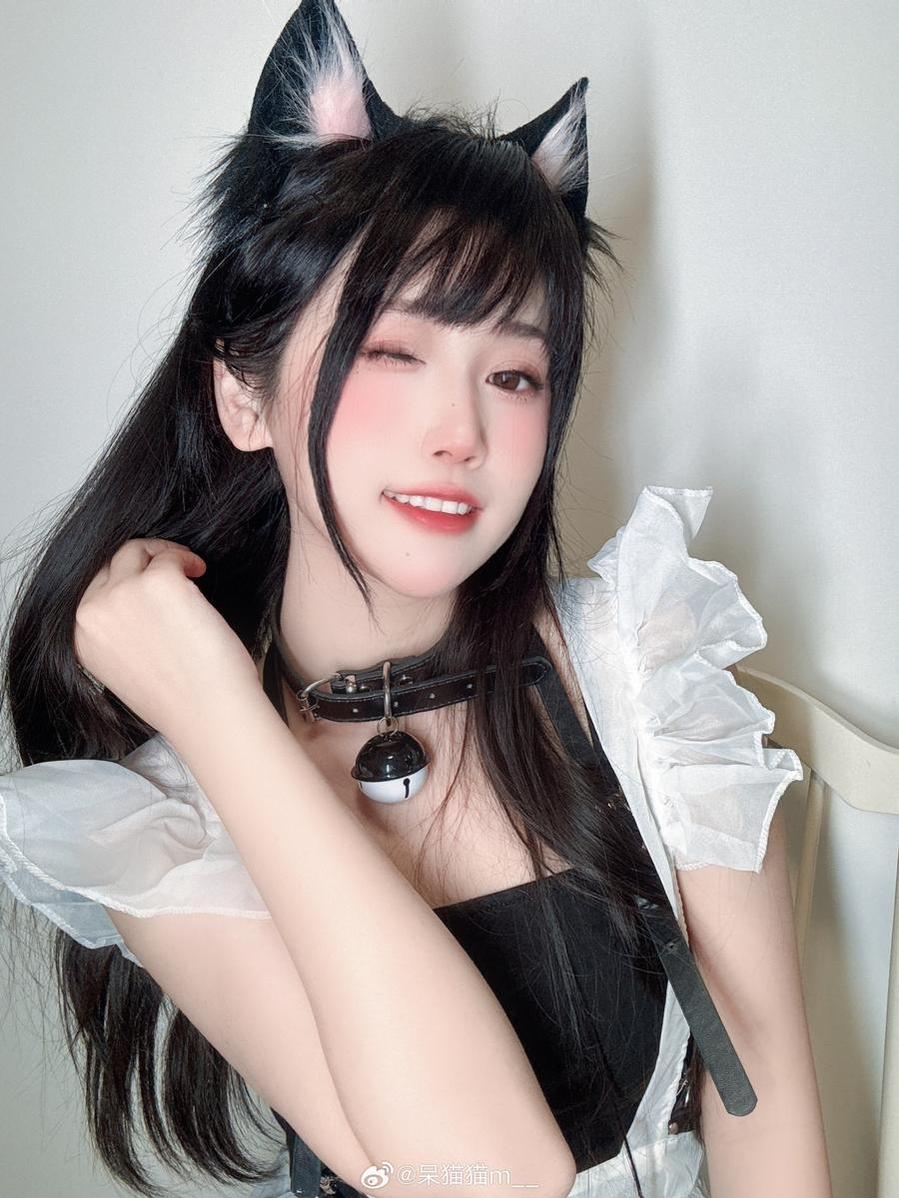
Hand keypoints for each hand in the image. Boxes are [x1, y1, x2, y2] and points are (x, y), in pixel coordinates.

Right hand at [74, 538, 261, 738]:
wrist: (207, 713)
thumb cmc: (179, 698)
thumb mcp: (124, 667)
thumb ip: (116, 633)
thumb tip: (134, 602)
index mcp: (80, 638)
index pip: (92, 588)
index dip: (123, 579)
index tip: (146, 581)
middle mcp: (92, 614)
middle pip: (111, 563)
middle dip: (142, 560)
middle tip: (172, 567)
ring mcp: (122, 594)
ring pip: (136, 551)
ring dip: (164, 554)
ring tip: (190, 569)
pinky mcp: (157, 581)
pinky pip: (170, 557)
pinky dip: (187, 560)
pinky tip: (200, 572)